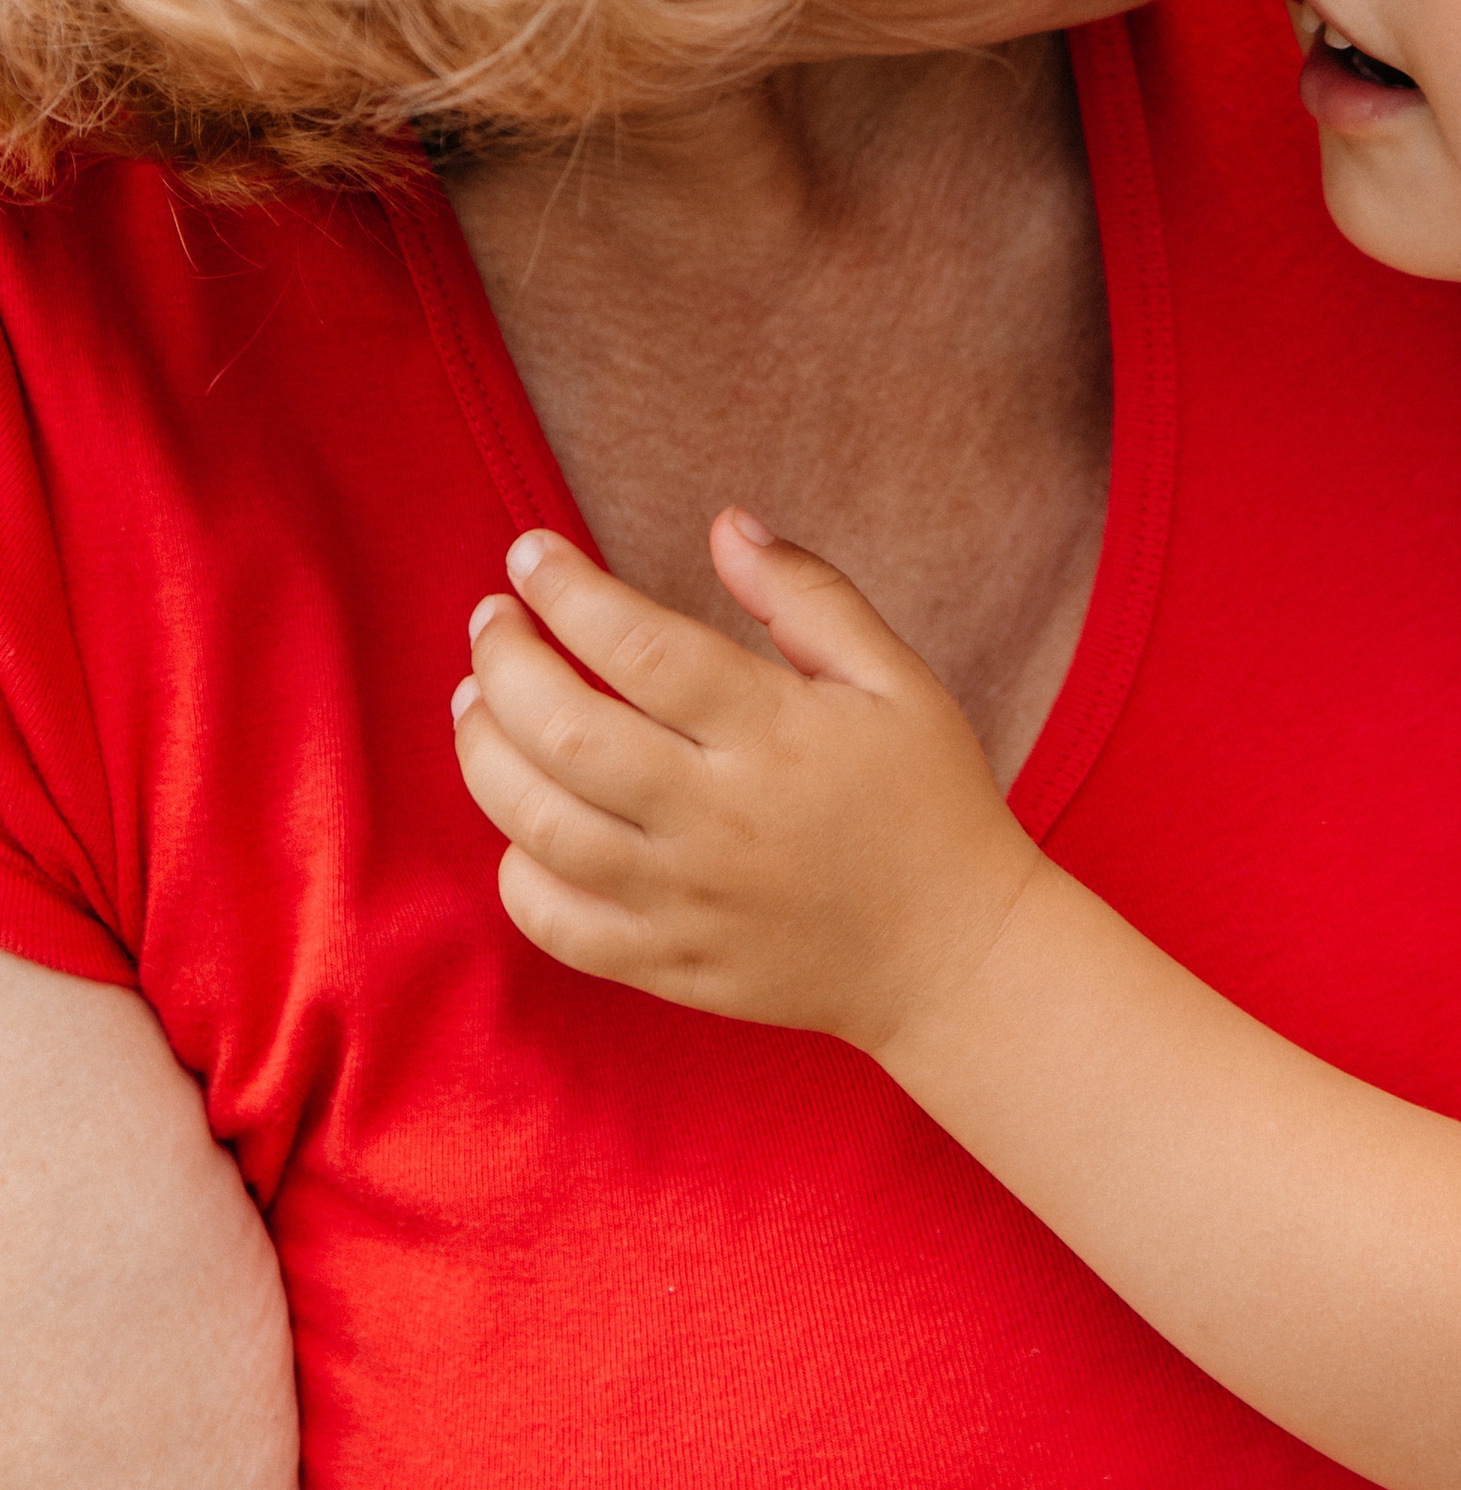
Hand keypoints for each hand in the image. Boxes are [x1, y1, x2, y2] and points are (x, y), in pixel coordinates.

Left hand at [449, 511, 1041, 1051]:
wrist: (955, 955)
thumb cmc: (929, 799)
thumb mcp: (895, 678)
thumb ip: (808, 595)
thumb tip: (724, 524)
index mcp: (774, 733)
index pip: (638, 645)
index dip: (566, 590)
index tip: (528, 551)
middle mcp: (716, 817)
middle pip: (565, 728)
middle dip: (504, 659)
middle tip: (491, 617)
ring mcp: (684, 901)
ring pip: (539, 824)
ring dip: (485, 751)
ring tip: (476, 698)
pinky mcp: (667, 966)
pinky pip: (555, 922)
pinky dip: (515, 867)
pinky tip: (520, 819)